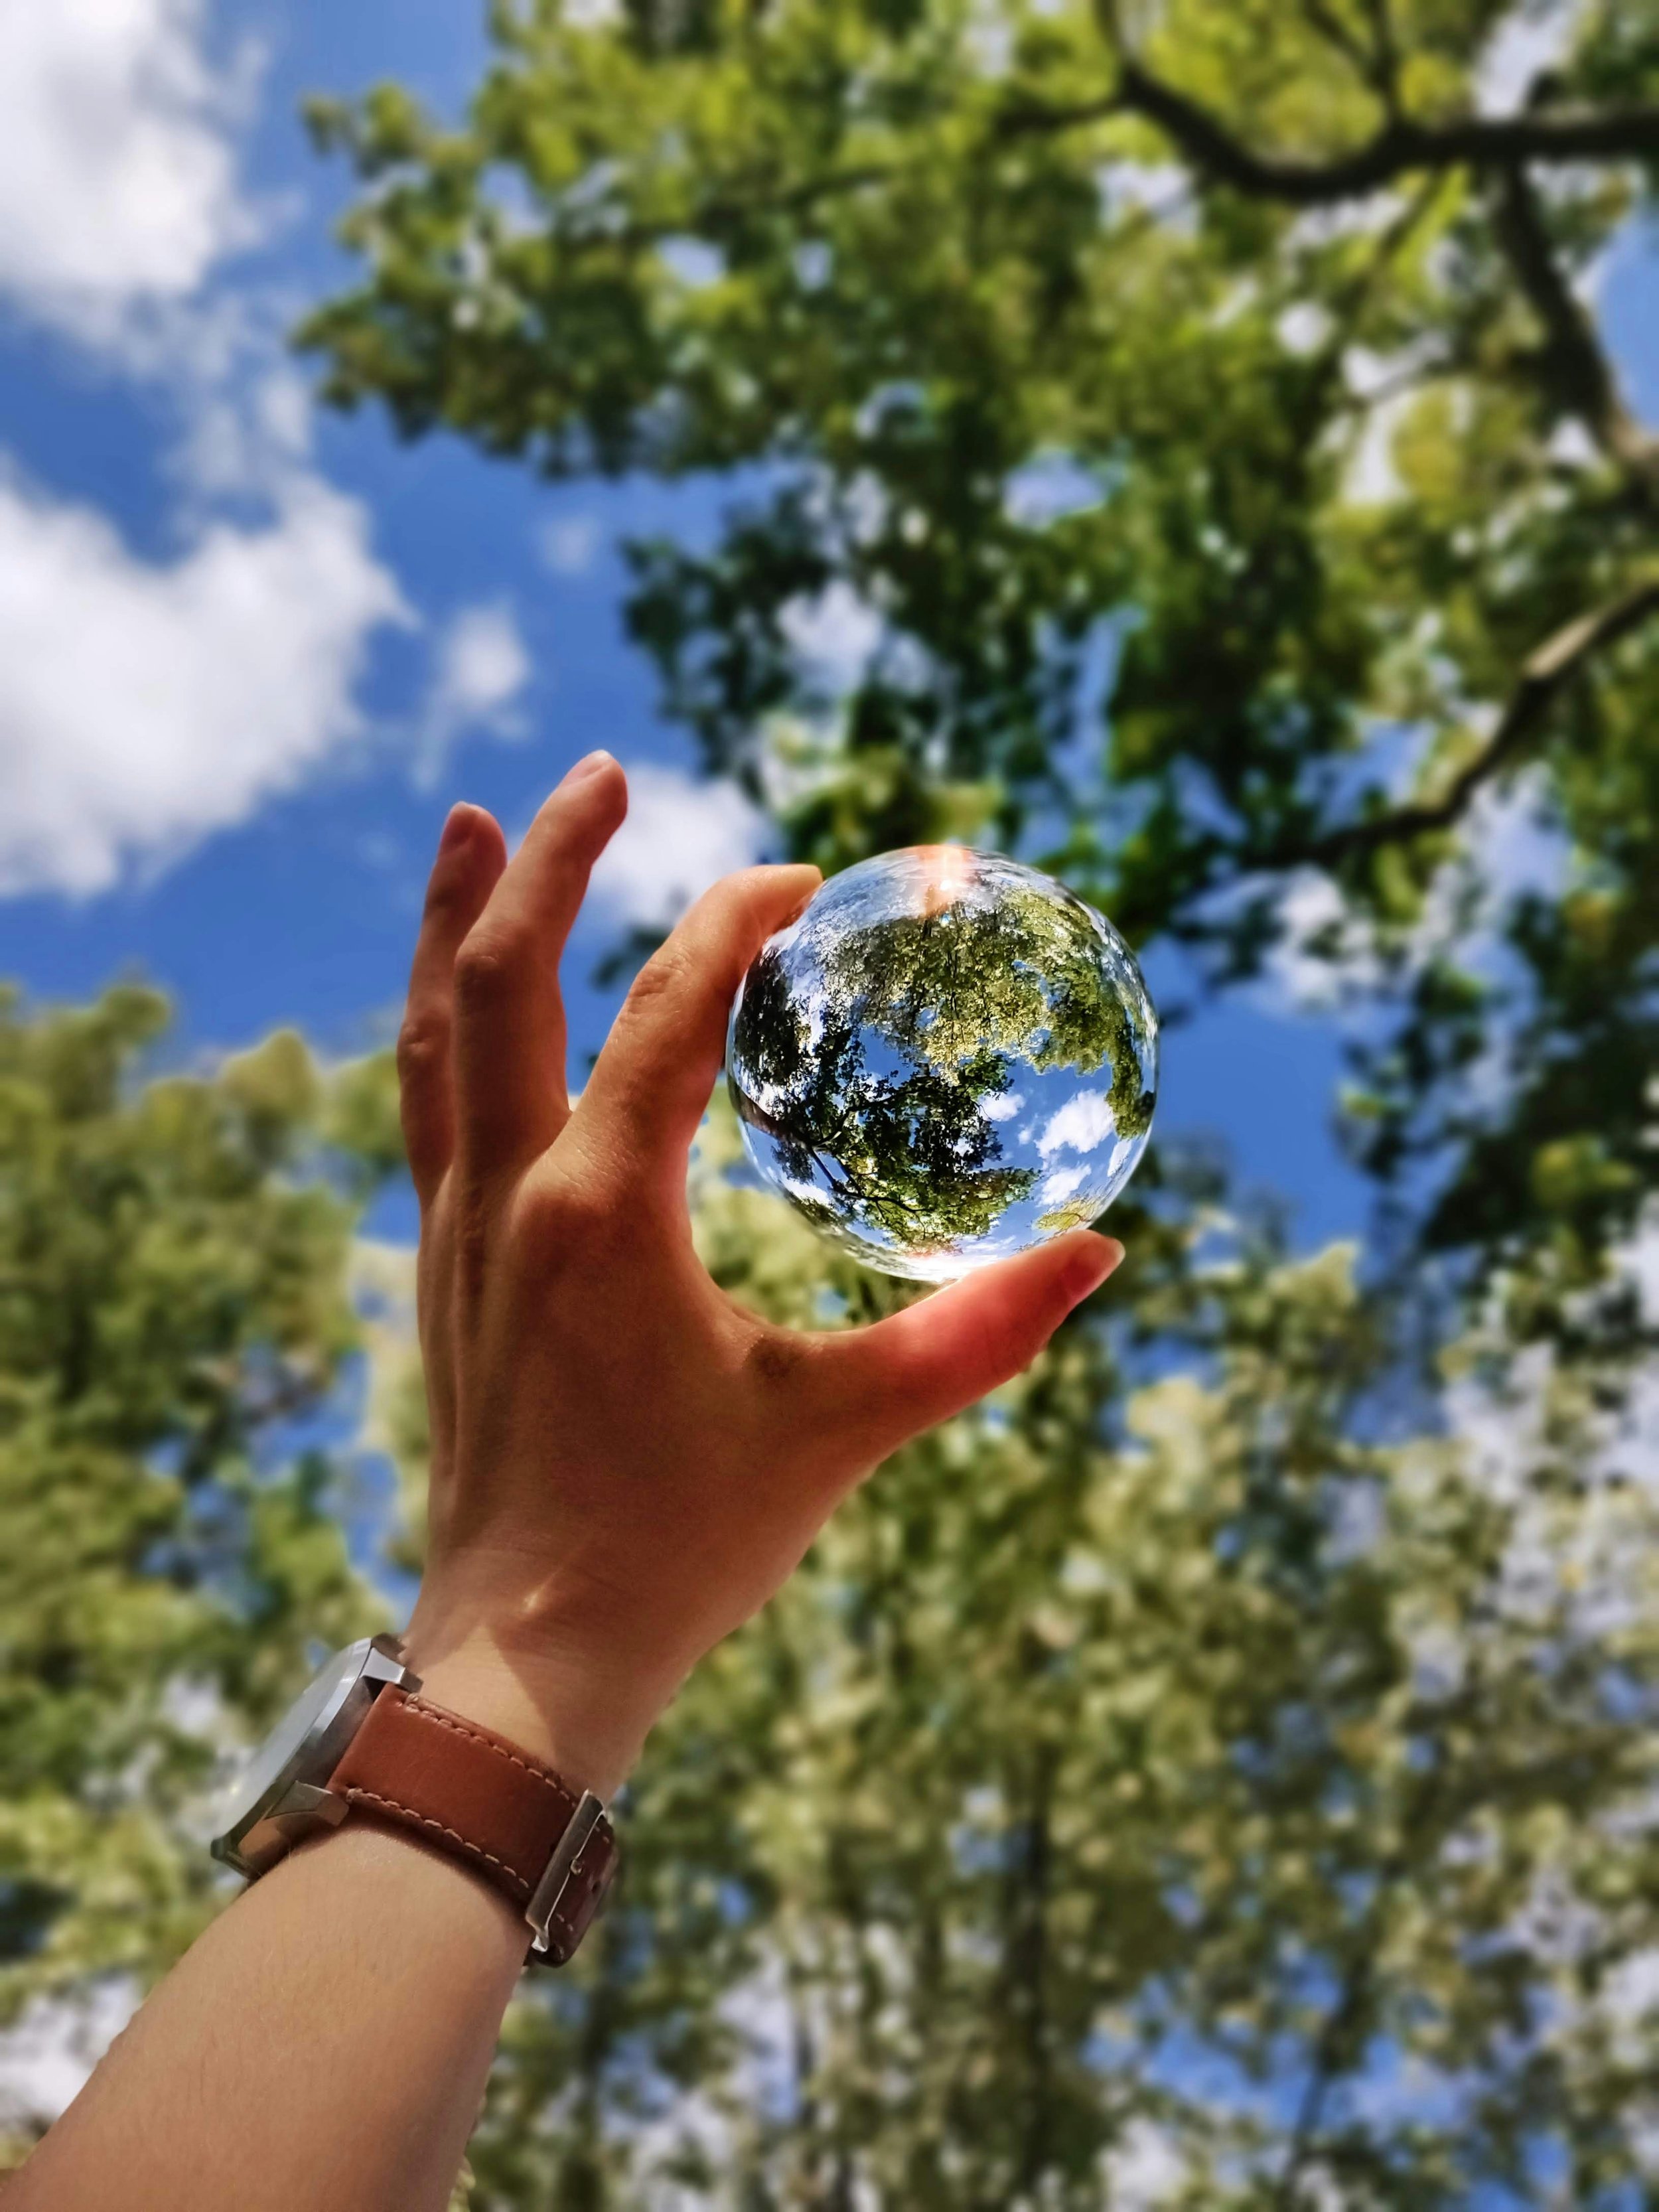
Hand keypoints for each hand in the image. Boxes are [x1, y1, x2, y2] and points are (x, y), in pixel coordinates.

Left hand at [397, 755, 1122, 1794]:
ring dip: (457, 920)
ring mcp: (457, 1230)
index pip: (665, 1010)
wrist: (525, 1659)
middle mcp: (508, 1196)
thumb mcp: (843, 1429)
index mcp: (602, 1213)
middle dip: (549, 860)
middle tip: (600, 769)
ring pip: (432, 1032)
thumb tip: (1103, 1256)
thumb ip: (976, 1337)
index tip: (807, 880)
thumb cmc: (682, 1546)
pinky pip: (428, 1103)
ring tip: (476, 826)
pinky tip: (468, 996)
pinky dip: (443, 1019)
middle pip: (500, 978)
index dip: (736, 922)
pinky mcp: (446, 1269)